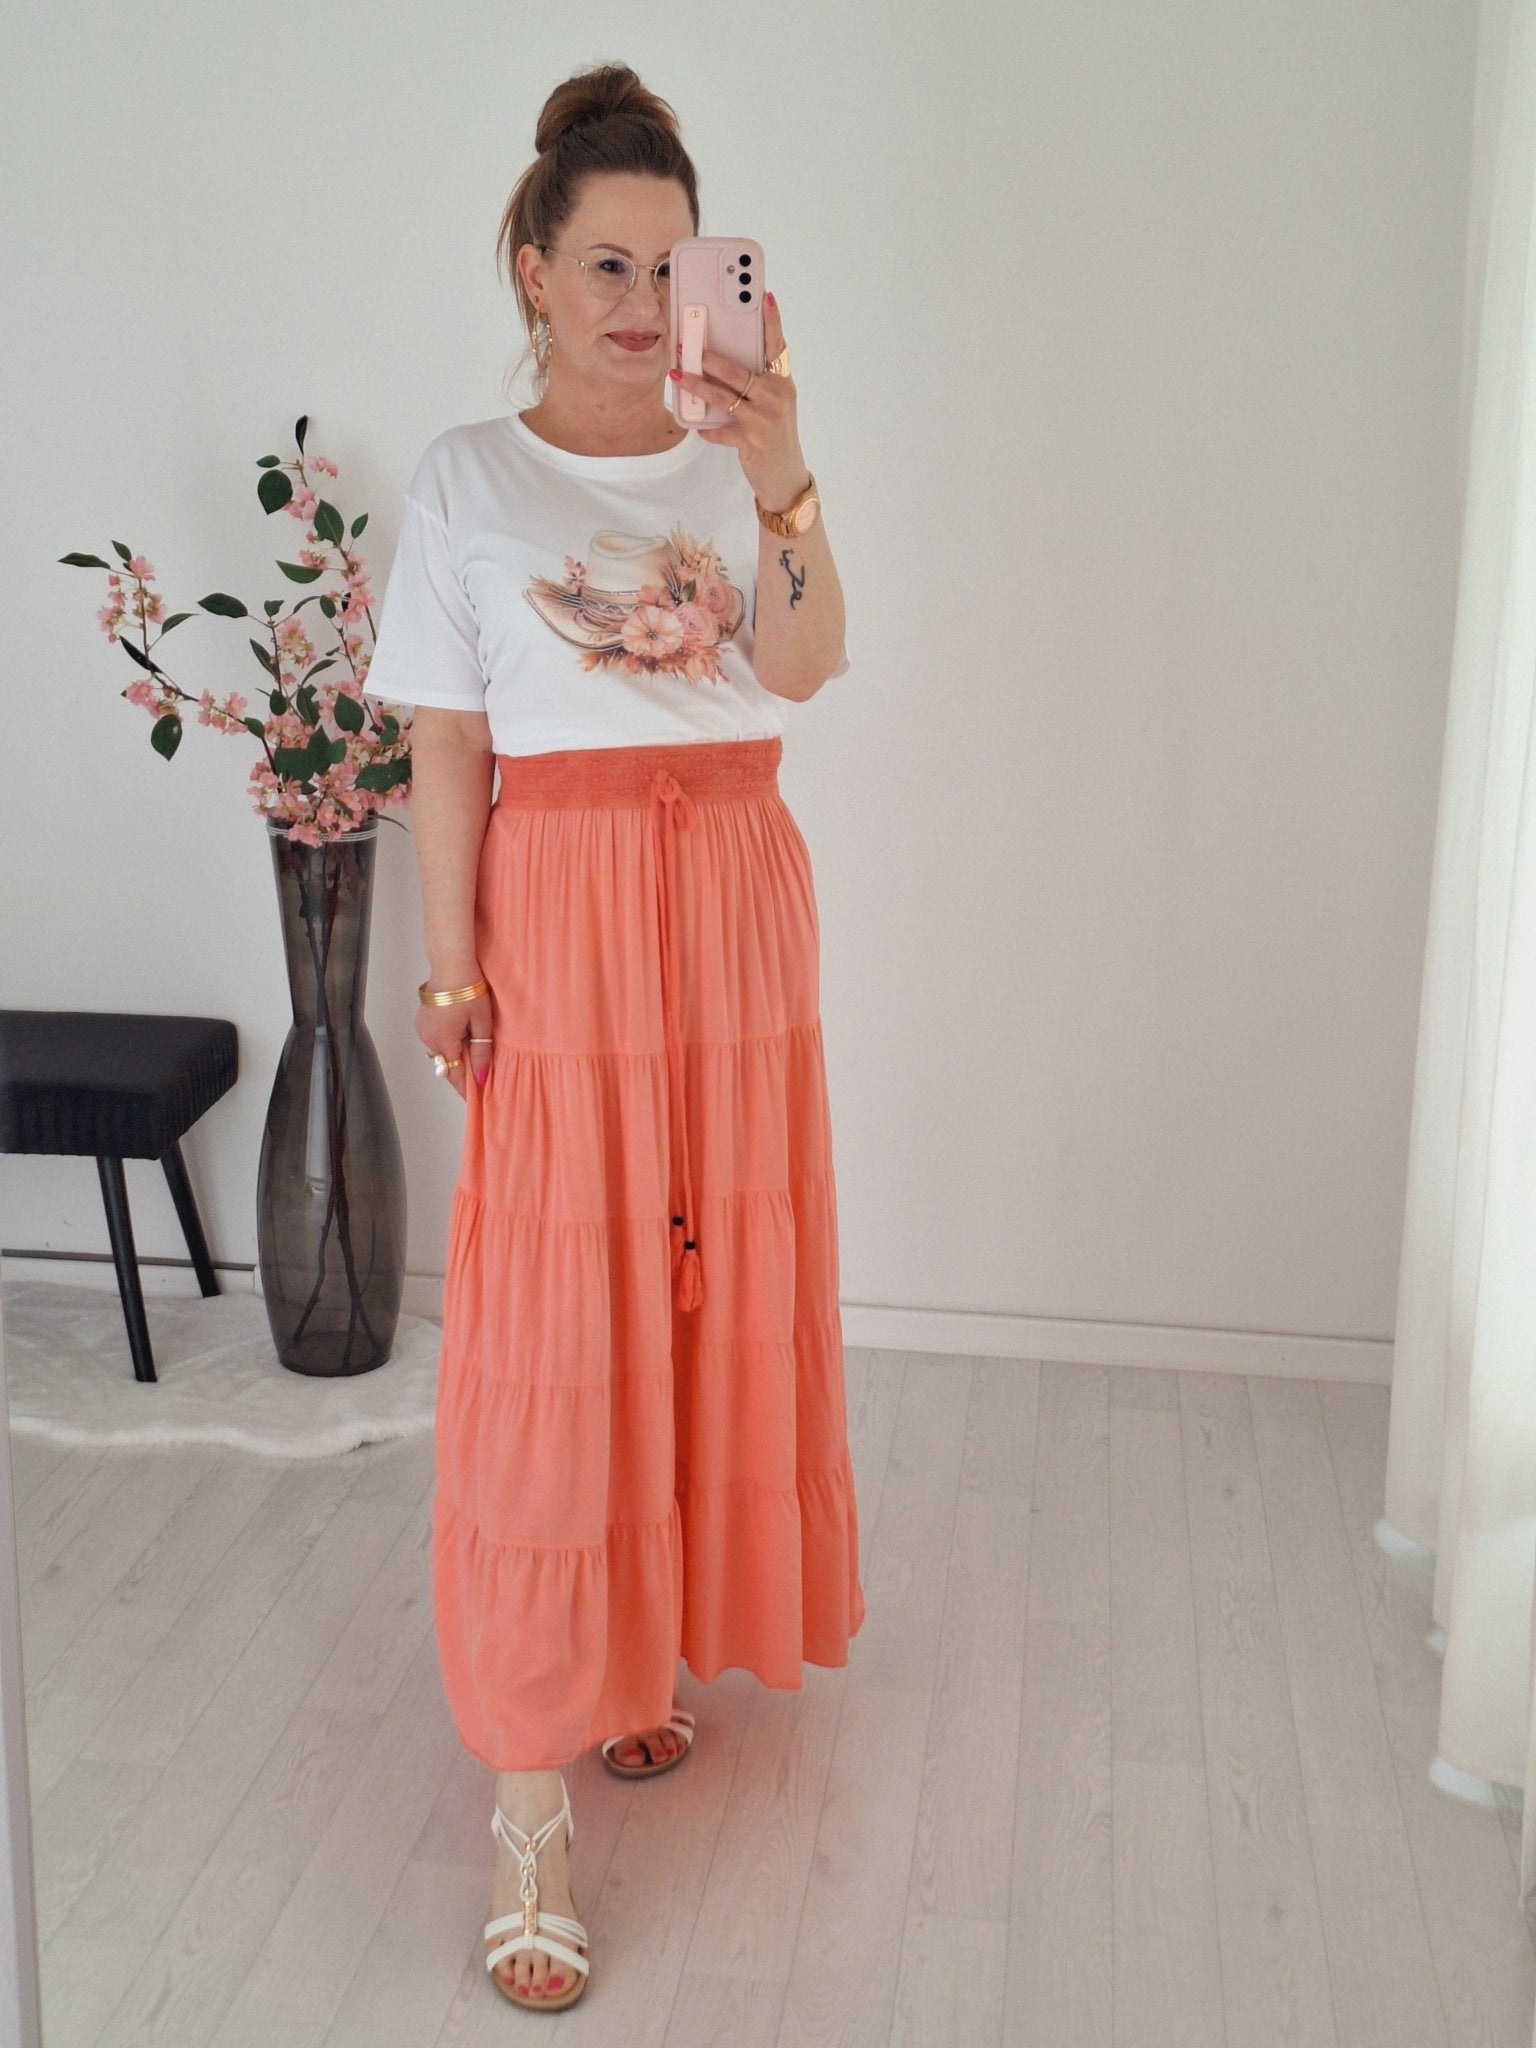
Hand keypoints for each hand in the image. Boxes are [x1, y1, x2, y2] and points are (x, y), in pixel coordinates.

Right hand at [415, 976, 493, 1099]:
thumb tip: (481, 1077)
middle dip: (462, 1070)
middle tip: (480, 1071)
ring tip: (471, 1042)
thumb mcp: (482, 1023)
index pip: (455, 1075)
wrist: (451, 966)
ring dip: (455, 1054)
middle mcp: (429, 1039)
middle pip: (447, 1065)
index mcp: (444, 1041)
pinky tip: (460, 1031)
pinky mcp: (422, 1022)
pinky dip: (448, 1042)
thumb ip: (481, 1052)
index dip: (466, 1089)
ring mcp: (423, 1030)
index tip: (474, 1100)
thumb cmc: (469, 990)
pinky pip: (436, 1040)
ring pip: (441, 1053)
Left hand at [669, 291, 809, 511]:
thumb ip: (757, 383)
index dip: (771, 321)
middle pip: (739, 371)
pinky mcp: (753, 441)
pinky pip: (722, 431)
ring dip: (698, 385)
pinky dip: (707, 430)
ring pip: (724, 397)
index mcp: (783, 382)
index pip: (777, 346)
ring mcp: (765, 419)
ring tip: (678, 375)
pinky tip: (696, 427)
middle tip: (687, 346)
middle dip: (710, 358)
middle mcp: (777, 396)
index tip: (764, 296)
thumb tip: (721, 363)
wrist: (786, 476)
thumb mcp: (774, 404)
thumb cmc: (775, 435)